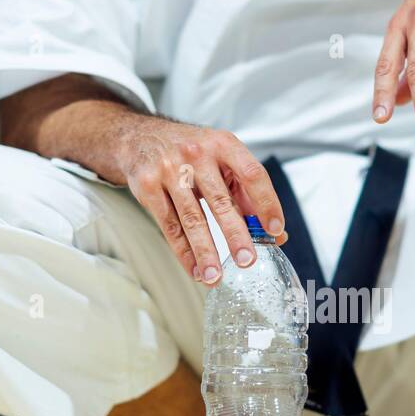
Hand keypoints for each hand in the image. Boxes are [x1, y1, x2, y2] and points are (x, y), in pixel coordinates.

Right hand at [112, 114, 285, 284]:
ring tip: (215, 277)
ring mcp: (170, 169)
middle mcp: (197, 153)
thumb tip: (275, 234)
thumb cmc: (191, 154)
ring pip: (192, 218)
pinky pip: (169, 226)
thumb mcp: (221, 160)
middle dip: (235, 235)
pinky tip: (195, 269)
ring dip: (206, 252)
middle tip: (247, 260)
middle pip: (221, 200)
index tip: (275, 230)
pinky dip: (183, 252)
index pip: (253, 174)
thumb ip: (246, 194)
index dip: (267, 203)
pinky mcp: (148, 186)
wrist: (139, 138)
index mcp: (224, 144)